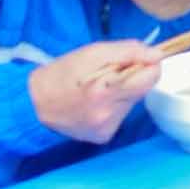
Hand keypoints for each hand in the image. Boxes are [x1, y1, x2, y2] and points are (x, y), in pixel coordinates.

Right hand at [29, 41, 162, 143]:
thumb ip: (128, 51)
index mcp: (105, 91)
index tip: (135, 60)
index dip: (147, 64)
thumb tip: (157, 54)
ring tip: (98, 88)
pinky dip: (113, 106)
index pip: (151, 77)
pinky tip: (95, 103)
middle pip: (142, 90)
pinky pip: (120, 115)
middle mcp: (108, 114)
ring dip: (122, 92)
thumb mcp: (93, 52)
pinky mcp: (103, 137)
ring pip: (132, 103)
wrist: (32, 104)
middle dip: (132, 78)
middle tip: (108, 74)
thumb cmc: (62, 73)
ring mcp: (106, 129)